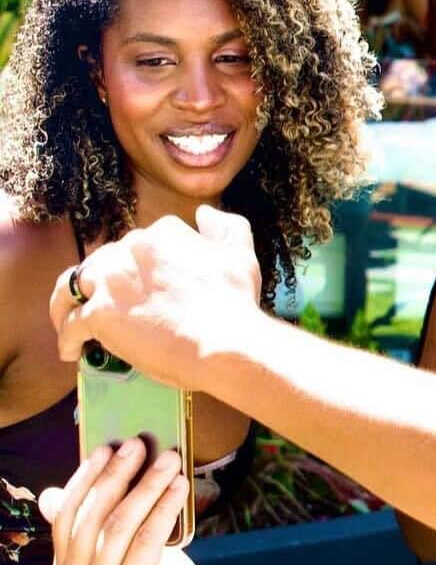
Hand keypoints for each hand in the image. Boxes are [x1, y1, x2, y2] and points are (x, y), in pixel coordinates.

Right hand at [39, 441, 226, 564]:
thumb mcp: (124, 551)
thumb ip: (97, 524)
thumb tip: (62, 486)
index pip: (66, 517)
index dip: (86, 479)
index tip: (106, 448)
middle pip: (92, 517)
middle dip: (117, 475)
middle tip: (139, 445)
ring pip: (120, 524)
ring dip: (147, 485)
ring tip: (169, 460)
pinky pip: (147, 538)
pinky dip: (164, 506)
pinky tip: (180, 486)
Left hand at [50, 207, 262, 390]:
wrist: (227, 343)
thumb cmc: (236, 303)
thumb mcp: (240, 254)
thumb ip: (226, 227)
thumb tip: (205, 213)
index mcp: (162, 233)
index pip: (133, 246)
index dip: (133, 270)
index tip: (139, 290)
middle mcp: (131, 248)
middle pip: (100, 263)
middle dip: (101, 286)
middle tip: (109, 311)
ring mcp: (112, 280)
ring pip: (72, 286)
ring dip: (67, 304)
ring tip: (70, 323)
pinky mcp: (99, 314)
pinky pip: (70, 324)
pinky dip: (67, 337)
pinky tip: (71, 350)